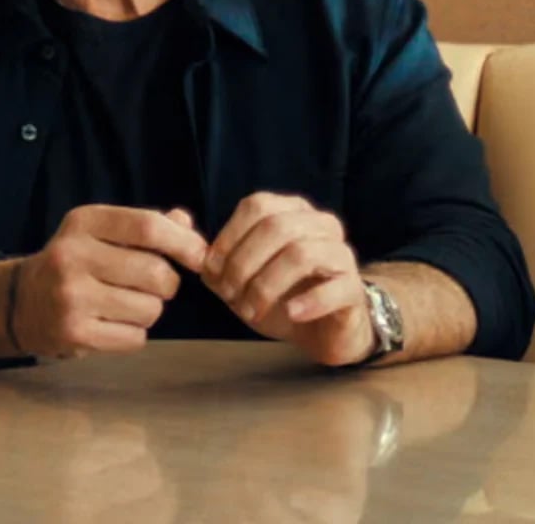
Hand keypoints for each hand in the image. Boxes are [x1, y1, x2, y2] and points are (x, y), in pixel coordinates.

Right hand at [14, 204, 206, 358]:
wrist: (22, 302)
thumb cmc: (76, 261)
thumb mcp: (102, 231)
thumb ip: (146, 225)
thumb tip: (186, 224)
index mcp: (84, 221)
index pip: (147, 226)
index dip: (183, 242)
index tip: (199, 256)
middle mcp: (73, 255)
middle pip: (156, 272)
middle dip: (168, 283)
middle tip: (154, 285)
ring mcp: (71, 296)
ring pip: (150, 309)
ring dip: (150, 310)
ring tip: (126, 303)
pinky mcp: (74, 333)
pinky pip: (135, 338)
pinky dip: (135, 333)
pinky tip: (113, 323)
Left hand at [201, 193, 373, 365]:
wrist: (323, 330)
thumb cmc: (277, 294)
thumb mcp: (238, 275)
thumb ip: (210, 254)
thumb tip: (180, 225)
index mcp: (291, 210)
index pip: (256, 205)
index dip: (229, 236)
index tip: (210, 270)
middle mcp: (320, 223)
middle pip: (276, 227)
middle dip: (243, 263)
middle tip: (228, 295)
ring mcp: (341, 254)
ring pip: (302, 254)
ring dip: (266, 285)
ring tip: (250, 310)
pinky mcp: (354, 288)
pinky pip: (335, 287)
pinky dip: (308, 301)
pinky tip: (290, 313)